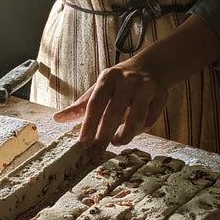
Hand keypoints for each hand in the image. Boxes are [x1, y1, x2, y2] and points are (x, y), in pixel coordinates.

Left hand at [53, 60, 168, 148]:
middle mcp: (128, 81)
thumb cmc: (119, 82)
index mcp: (109, 77)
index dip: (88, 124)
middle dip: (104, 135)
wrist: (151, 66)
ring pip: (137, 118)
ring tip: (116, 142)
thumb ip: (80, 106)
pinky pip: (151, 119)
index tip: (83, 142)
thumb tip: (57, 119)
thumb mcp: (99, 88)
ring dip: (125, 135)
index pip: (96, 102)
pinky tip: (132, 132)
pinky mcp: (162, 95)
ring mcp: (147, 87)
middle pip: (115, 112)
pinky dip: (140, 130)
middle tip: (96, 152)